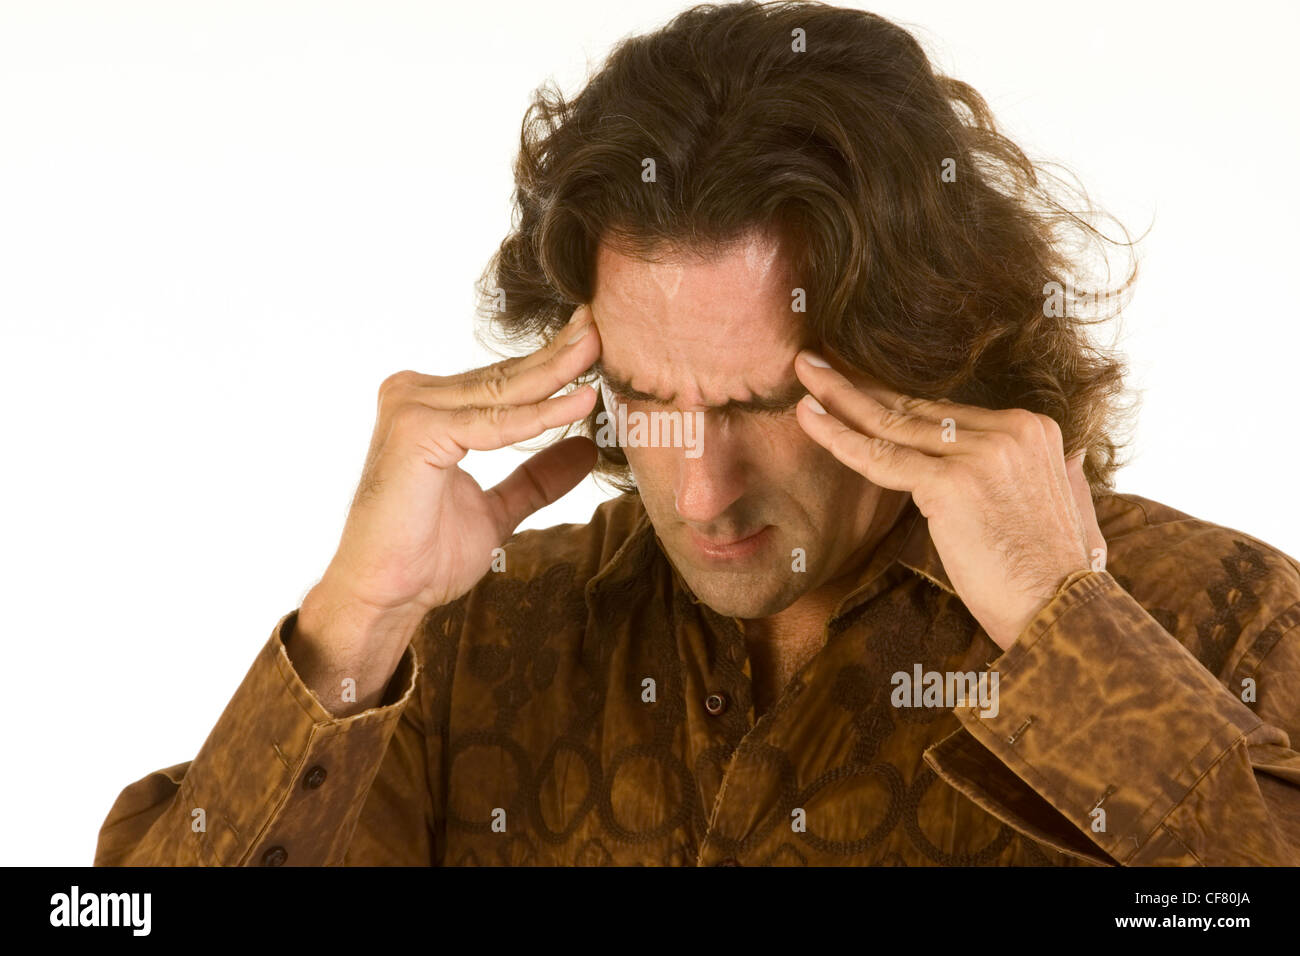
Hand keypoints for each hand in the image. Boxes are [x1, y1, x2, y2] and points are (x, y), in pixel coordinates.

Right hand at [315, 305, 600, 618]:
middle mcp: (414, 396)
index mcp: (428, 408)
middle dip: (559, 355)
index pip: (501, 382)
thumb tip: (584, 449)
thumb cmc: (426, 556)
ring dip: (556, 374)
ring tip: (599, 352)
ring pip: (503, 392)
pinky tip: (580, 402)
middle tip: (603, 327)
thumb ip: (535, 478)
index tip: (595, 347)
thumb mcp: (496, 510)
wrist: (386, 596)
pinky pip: (495, 423)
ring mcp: (411, 408)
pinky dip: (541, 416)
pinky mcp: (417, 430)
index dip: (551, 369)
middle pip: (504, 377)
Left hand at [793, 348, 1104, 650]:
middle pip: (917, 407)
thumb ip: (1029, 472)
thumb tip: (1010, 469)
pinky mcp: (952, 483)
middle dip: (861, 386)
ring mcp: (981, 453)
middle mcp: (1010, 429)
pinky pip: (880, 458)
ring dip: (839, 397)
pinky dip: (839, 438)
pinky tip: (809, 418)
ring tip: (804, 374)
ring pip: (892, 423)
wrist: (1064, 613)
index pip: (944, 412)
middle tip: (816, 363)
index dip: (894, 401)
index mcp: (1032, 429)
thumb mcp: (1052, 504)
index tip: (856, 387)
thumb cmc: (1048, 576)